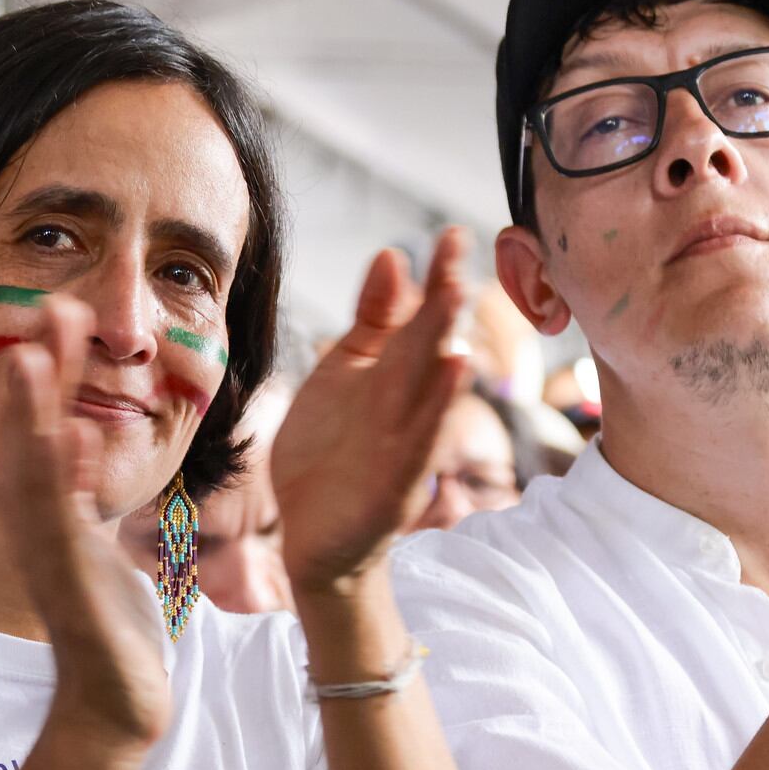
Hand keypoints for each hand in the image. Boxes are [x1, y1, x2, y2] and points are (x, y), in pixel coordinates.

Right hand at [7, 298, 170, 750]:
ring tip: (30, 357)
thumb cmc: (111, 624)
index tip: (57, 312)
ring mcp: (52, 556)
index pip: (48, 428)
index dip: (50, 373)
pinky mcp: (70, 588)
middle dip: (39, 374)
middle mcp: (44, 528)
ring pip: (38, 474)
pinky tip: (69, 439)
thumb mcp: (99, 541)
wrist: (115, 706)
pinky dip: (63, 482)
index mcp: (55, 513)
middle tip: (46, 306)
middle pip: (34, 437)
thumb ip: (85, 492)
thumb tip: (81, 436)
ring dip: (33, 414)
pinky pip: (64, 527)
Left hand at [273, 230, 473, 598]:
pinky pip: (420, 436)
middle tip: (456, 251)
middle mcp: (404, 401)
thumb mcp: (345, 372)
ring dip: (443, 340)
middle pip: (426, 342)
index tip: (451, 236)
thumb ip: (371, 320)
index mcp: (390, 372)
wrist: (313, 533)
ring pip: (428, 384)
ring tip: (455, 296)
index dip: (433, 278)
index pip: (416, 316)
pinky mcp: (396, 479)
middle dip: (441, 297)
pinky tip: (454, 368)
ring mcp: (403, 439)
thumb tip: (392, 256)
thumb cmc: (332, 448)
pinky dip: (436, 404)